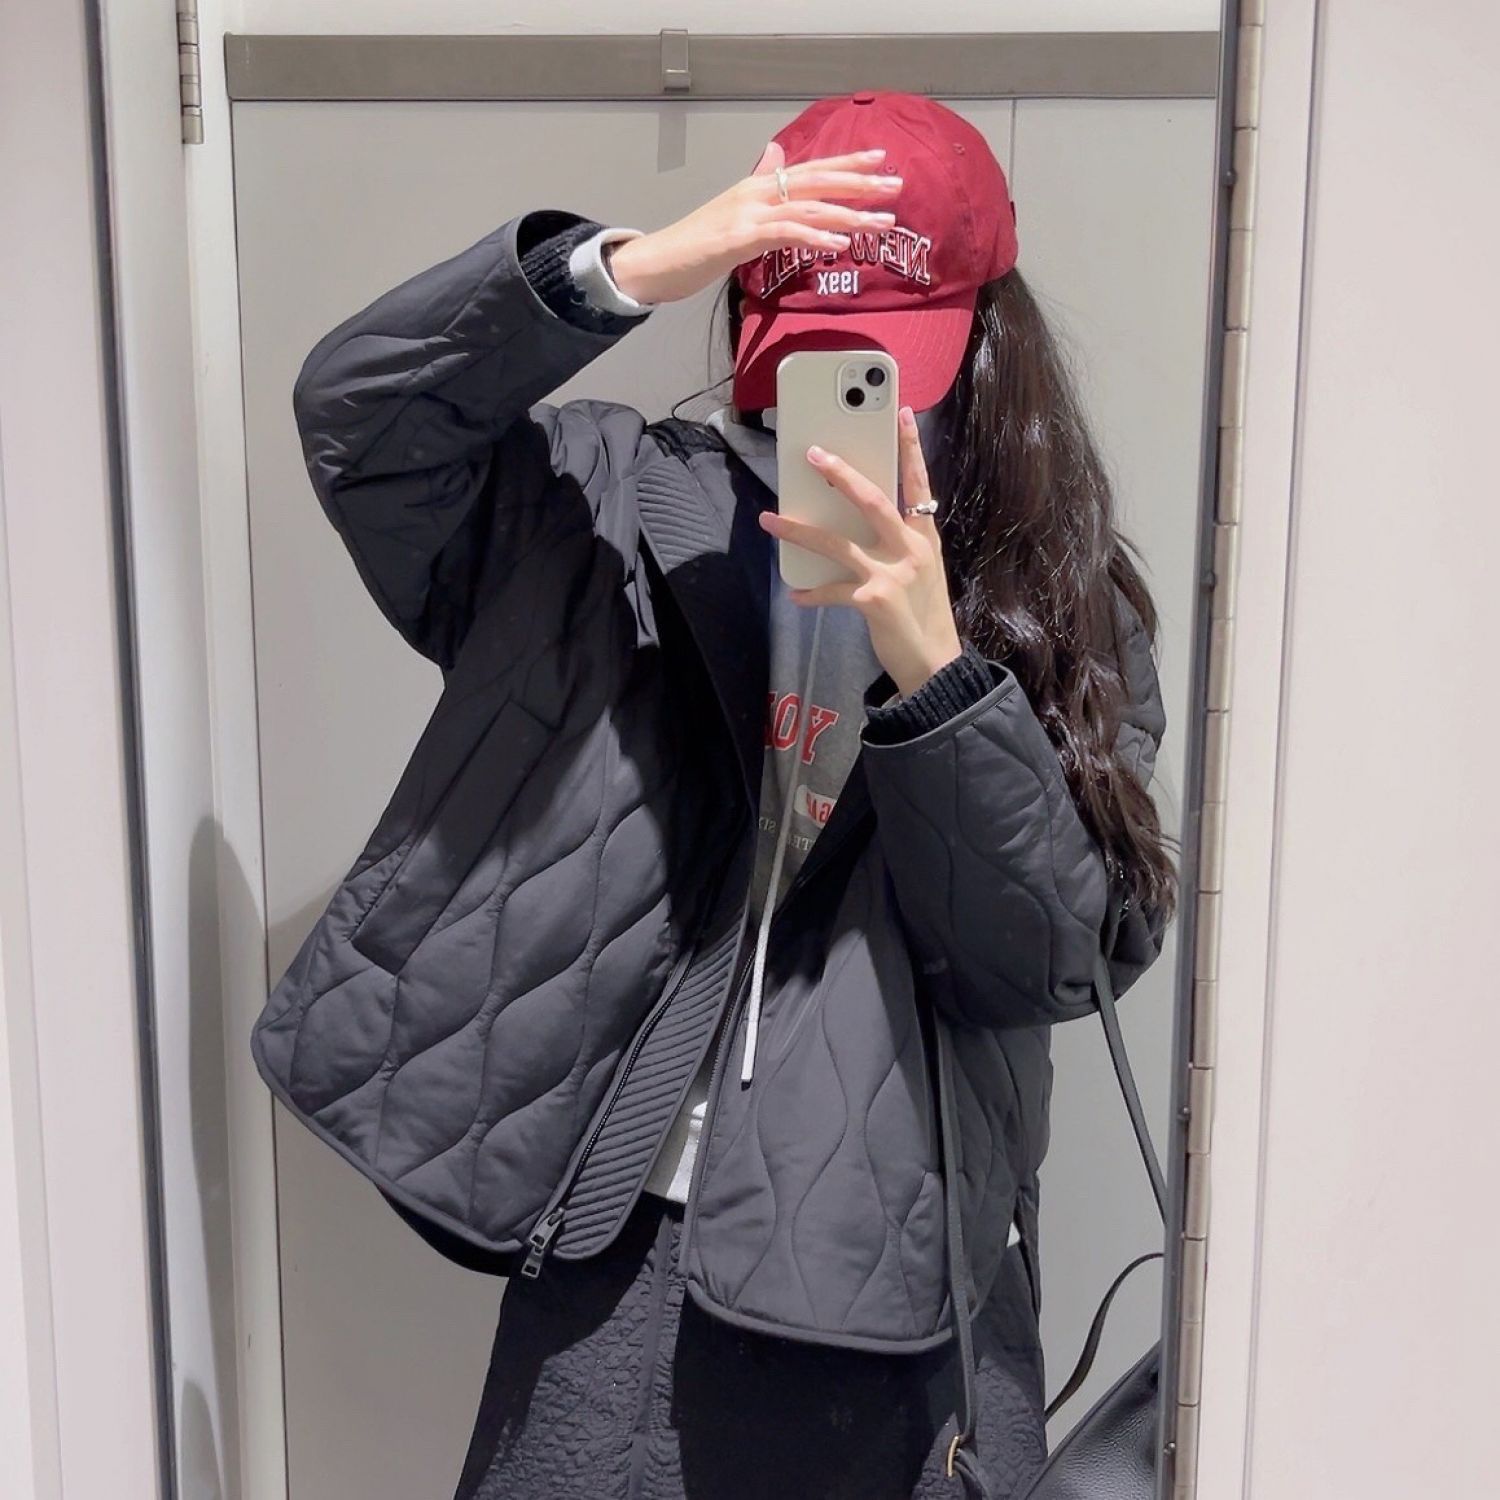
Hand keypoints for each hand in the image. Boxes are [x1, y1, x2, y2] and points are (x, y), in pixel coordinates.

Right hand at [606, 141, 902, 305]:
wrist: (657, 263)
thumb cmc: (694, 245)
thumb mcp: (732, 210)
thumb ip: (759, 184)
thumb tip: (777, 157)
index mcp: (757, 185)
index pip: (810, 168)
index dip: (847, 162)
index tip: (880, 159)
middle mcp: (756, 191)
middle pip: (817, 180)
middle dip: (860, 182)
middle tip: (895, 185)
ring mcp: (748, 213)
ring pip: (808, 206)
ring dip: (849, 214)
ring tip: (881, 221)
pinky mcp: (740, 237)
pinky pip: (786, 233)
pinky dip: (815, 236)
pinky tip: (838, 245)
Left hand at [757, 405, 964, 698]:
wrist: (936, 664)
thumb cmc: (925, 616)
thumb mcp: (922, 571)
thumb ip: (898, 544)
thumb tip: (853, 523)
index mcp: (924, 537)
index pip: (918, 482)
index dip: (910, 447)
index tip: (902, 414)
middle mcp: (911, 549)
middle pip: (872, 499)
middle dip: (840, 473)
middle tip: (814, 454)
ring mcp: (892, 573)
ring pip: (837, 541)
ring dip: (798, 530)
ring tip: (770, 520)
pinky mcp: (873, 600)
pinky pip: (831, 590)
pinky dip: (810, 592)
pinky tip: (795, 593)